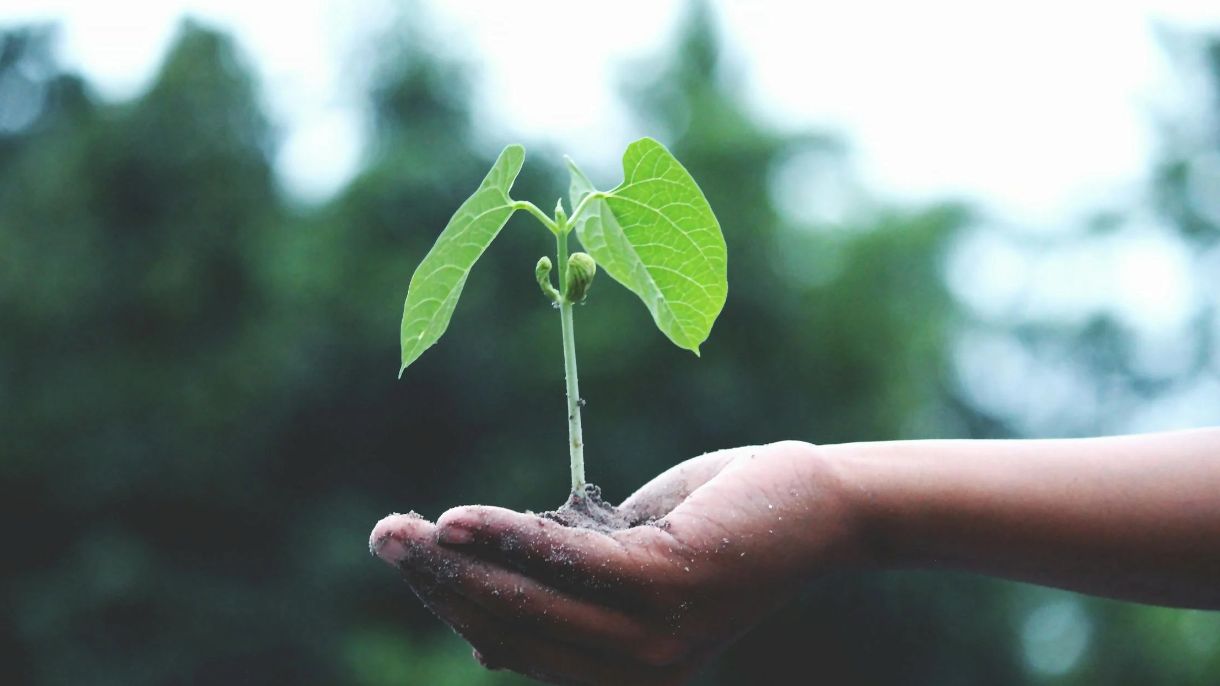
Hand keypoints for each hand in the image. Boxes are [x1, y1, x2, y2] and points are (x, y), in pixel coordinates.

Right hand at [369, 441, 863, 684]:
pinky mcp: (670, 586)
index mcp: (621, 673)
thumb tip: (483, 593)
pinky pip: (569, 563)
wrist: (816, 504)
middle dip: (438, 584)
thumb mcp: (628, 558)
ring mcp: (654, 638)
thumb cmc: (719, 523)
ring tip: (402, 530)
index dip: (453, 604)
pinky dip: (510, 539)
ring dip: (457, 564)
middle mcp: (636, 675)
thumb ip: (567, 580)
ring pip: (529, 603)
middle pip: (510, 629)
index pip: (514, 646)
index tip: (409, 556)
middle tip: (382, 537)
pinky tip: (460, 519)